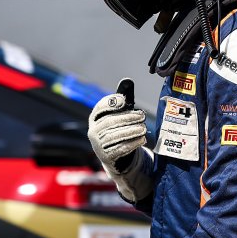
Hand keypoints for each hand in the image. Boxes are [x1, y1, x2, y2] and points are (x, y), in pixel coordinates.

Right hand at [88, 85, 152, 201]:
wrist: (116, 156)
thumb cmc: (118, 129)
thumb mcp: (121, 114)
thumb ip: (124, 99)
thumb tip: (127, 81)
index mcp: (95, 118)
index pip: (100, 107)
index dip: (112, 103)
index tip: (125, 100)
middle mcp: (93, 130)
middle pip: (109, 122)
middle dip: (127, 118)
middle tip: (142, 116)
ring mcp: (98, 145)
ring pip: (114, 136)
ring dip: (131, 131)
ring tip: (144, 128)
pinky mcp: (106, 156)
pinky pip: (119, 149)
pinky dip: (131, 144)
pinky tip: (142, 139)